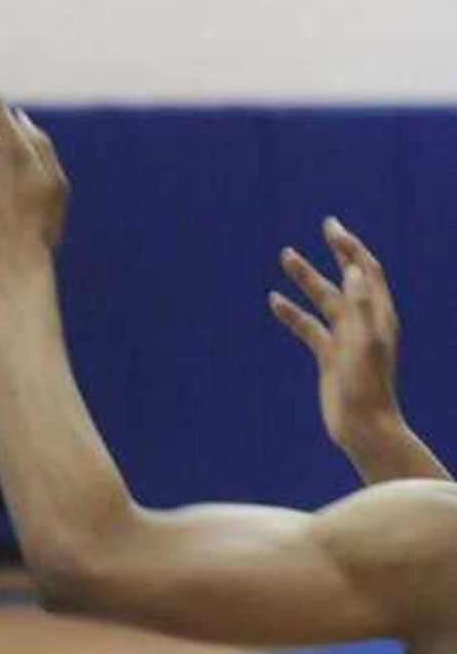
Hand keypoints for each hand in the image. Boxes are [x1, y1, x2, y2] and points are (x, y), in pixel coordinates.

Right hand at [270, 218, 404, 460]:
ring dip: (306, 278)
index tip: (331, 227)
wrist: (363, 427)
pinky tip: (275, 301)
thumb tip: (352, 269)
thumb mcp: (364, 343)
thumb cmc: (368, 387)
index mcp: (378, 315)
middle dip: (336, 251)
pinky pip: (309, 327)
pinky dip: (292, 312)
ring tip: (286, 255)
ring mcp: (346, 339)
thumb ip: (359, 306)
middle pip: (348, 277)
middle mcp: (364, 322)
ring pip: (324, 299)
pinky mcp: (329, 356)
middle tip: (325, 226)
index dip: (350, 247)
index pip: (366, 270)